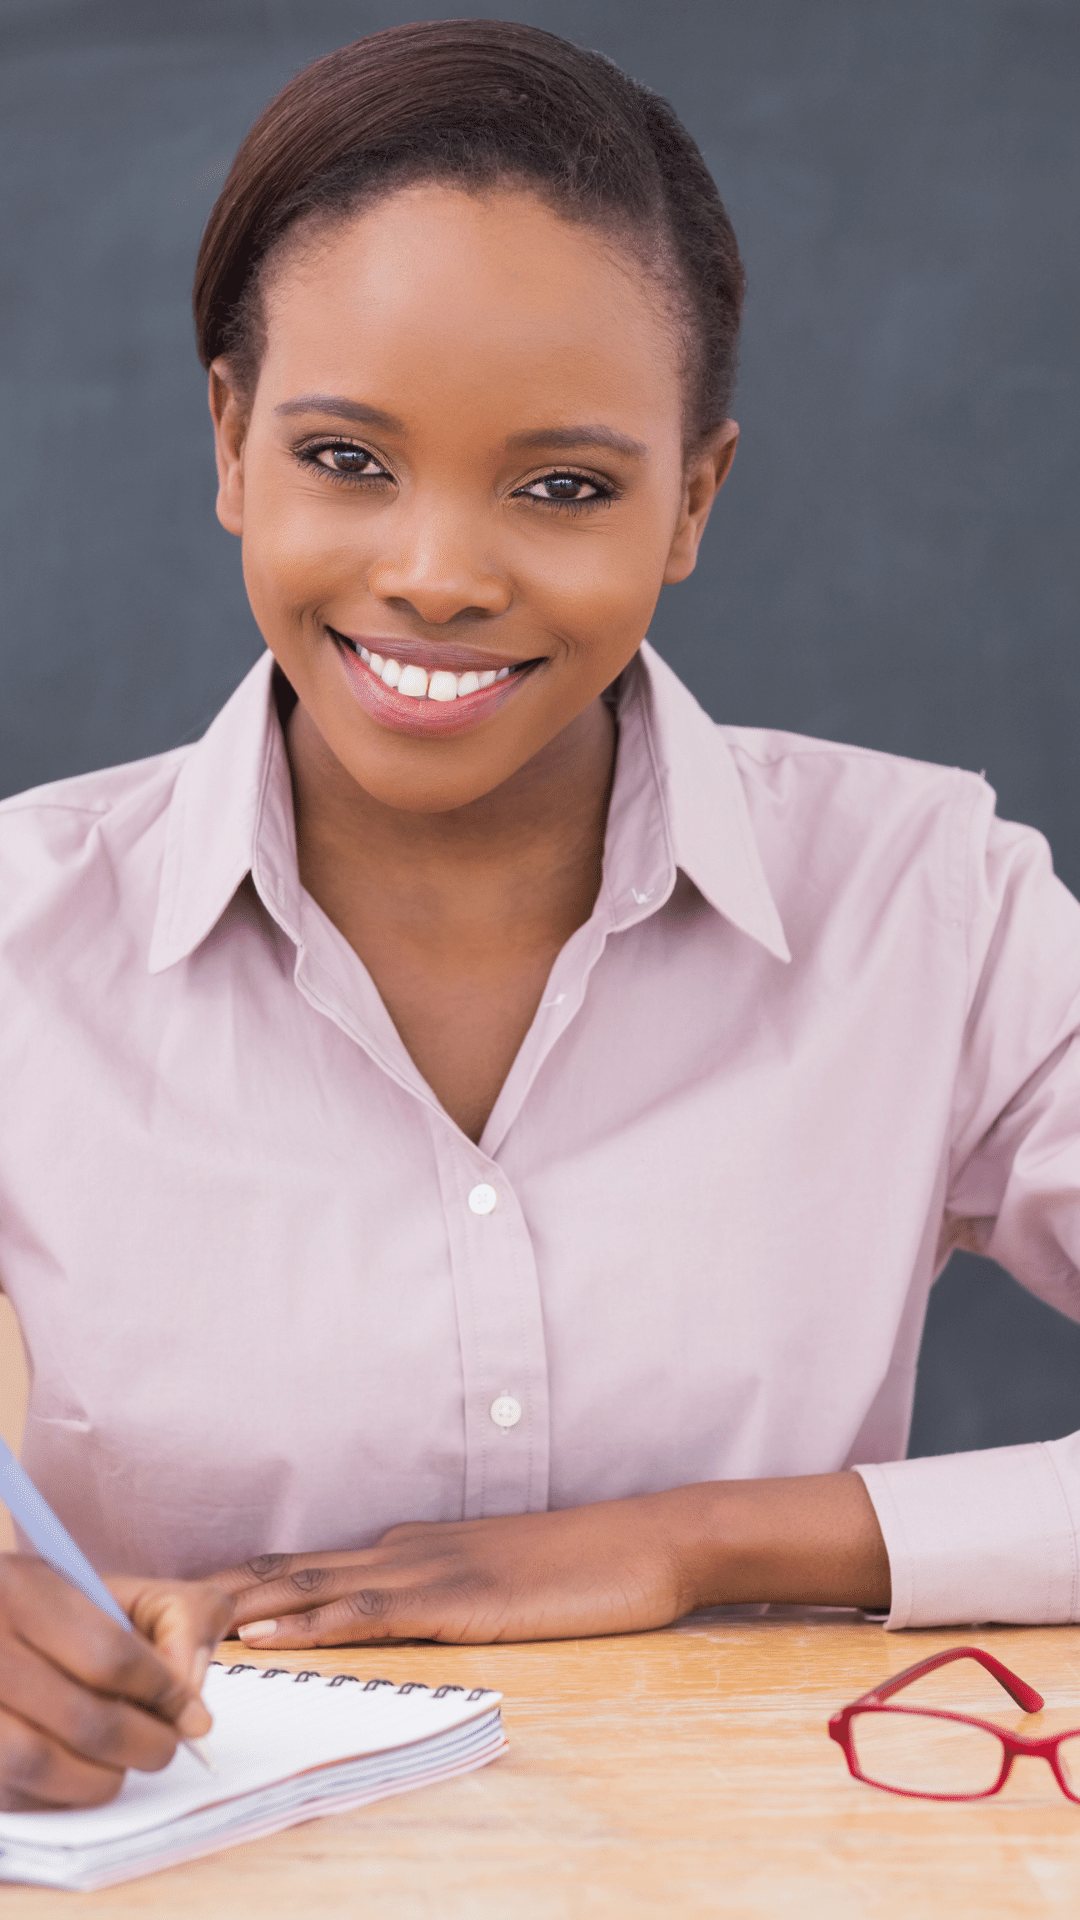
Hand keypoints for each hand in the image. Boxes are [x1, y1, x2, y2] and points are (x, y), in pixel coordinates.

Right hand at [0, 1556, 231, 1810]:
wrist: (4, 1625)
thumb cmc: (73, 1612)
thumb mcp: (128, 1591)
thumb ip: (183, 1621)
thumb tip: (194, 1714)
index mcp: (26, 1587)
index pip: (110, 1656)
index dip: (165, 1693)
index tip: (191, 1711)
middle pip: (82, 1718)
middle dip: (145, 1742)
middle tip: (167, 1744)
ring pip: (41, 1763)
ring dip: (102, 1776)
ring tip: (123, 1761)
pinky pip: (17, 1791)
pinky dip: (61, 1793)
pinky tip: (81, 1770)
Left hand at [217, 1489, 712, 1648]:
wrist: (647, 1542)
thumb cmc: (582, 1565)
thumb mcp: (495, 1577)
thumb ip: (440, 1589)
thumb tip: (387, 1610)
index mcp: (410, 1547)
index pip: (304, 1564)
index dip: (239, 1583)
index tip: (178, 1601)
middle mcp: (404, 1551)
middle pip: (289, 1569)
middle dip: (215, 1592)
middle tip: (147, 1609)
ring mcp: (428, 1571)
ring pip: (312, 1586)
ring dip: (241, 1607)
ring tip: (175, 1623)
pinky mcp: (456, 1598)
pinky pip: (368, 1613)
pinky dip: (309, 1622)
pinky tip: (268, 1634)